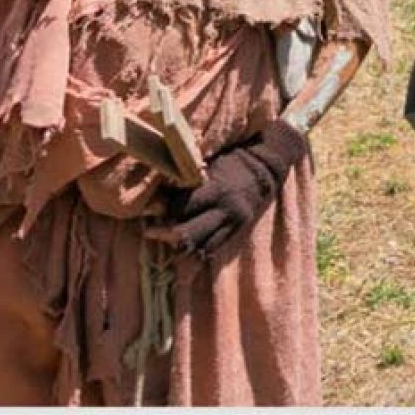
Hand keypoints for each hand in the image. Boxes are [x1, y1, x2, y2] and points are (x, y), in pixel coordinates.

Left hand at [146, 120, 307, 258]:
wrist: (266, 168)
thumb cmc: (232, 160)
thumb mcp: (211, 162)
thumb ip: (189, 177)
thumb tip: (160, 189)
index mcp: (216, 189)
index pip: (182, 206)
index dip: (164, 210)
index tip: (149, 208)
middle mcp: (224, 210)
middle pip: (189, 233)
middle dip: (166, 235)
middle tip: (149, 232)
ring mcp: (232, 223)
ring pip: (201, 247)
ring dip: (181, 249)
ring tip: (165, 245)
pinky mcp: (237, 230)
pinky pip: (214, 248)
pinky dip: (198, 253)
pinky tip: (185, 255)